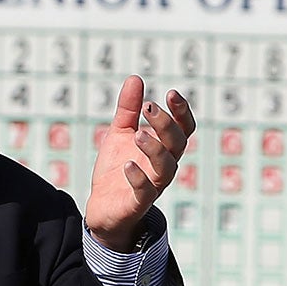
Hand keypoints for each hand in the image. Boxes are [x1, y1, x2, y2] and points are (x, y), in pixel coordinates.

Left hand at [84, 76, 193, 250]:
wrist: (102, 207)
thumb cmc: (117, 169)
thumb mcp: (119, 134)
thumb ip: (127, 109)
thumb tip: (135, 78)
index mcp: (164, 148)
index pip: (184, 128)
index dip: (182, 111)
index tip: (171, 93)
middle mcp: (165, 166)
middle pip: (178, 143)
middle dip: (166, 124)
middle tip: (149, 106)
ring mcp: (154, 185)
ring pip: (166, 167)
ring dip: (155, 148)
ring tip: (137, 134)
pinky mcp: (137, 203)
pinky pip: (145, 191)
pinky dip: (139, 177)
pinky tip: (128, 165)